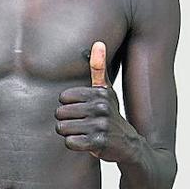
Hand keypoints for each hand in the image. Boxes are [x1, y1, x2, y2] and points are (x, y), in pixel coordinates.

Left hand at [56, 41, 134, 161]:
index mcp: (99, 93)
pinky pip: (70, 142)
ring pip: (63, 128)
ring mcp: (100, 125)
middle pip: (60, 113)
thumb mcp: (106, 91)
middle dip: (67, 121)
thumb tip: (98, 43)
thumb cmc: (111, 116)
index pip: (63, 97)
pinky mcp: (98, 142)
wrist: (129, 145)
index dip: (69, 106)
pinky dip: (75, 145)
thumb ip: (99, 68)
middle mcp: (101, 107)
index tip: (82, 110)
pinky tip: (87, 143)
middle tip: (82, 124)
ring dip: (70, 134)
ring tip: (84, 133)